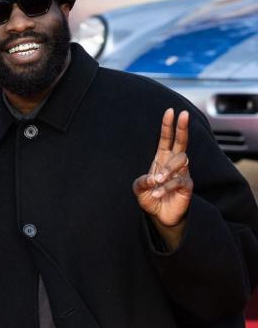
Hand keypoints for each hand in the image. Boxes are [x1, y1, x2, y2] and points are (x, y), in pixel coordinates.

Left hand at [133, 108, 193, 248]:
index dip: (168, 126)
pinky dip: (166, 187)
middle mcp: (174, 164)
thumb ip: (141, 182)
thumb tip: (152, 179)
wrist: (160, 216)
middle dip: (182, 127)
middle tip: (184, 114)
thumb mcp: (139, 189)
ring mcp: (183, 173)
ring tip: (156, 182)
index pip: (167, 139)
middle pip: (182, 142)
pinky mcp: (187, 186)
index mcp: (162, 159)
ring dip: (166, 170)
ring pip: (180, 161)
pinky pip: (179, 181)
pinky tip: (157, 194)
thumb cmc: (151, 198)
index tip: (170, 111)